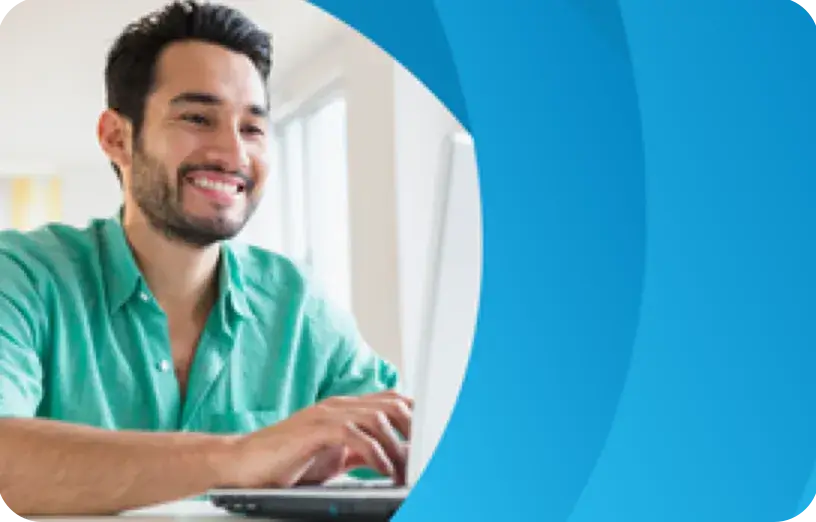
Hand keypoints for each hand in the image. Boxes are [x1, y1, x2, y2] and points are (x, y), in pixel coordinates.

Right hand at [221, 390, 412, 488]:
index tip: (433, 438)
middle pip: (392, 404)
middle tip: (425, 457)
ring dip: (398, 446)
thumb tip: (394, 458)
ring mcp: (326, 415)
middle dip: (414, 430)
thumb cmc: (288, 462)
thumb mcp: (335, 457)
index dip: (416, 416)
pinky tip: (383, 470)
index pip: (391, 400)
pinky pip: (356, 435)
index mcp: (345, 409)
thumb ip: (362, 452)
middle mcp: (339, 406)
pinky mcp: (314, 430)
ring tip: (406, 470)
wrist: (244, 465)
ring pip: (378, 417)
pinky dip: (376, 452)